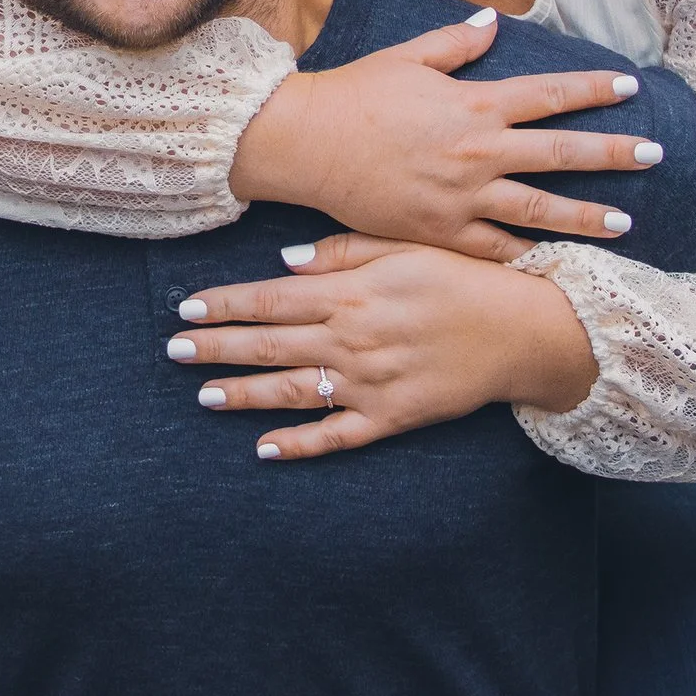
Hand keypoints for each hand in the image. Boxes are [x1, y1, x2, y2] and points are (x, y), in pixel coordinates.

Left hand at [164, 234, 599, 459]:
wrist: (523, 330)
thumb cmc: (462, 279)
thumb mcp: (404, 247)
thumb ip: (343, 252)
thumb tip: (284, 261)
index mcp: (352, 293)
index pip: (271, 299)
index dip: (225, 305)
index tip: (185, 309)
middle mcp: (353, 339)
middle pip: (270, 344)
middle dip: (216, 348)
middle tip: (173, 352)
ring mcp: (370, 382)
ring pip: (293, 390)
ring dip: (244, 394)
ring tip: (202, 395)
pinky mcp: (392, 418)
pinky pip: (337, 436)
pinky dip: (299, 444)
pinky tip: (263, 448)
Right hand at [228, 12, 658, 259]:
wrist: (307, 143)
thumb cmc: (354, 94)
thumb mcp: (407, 57)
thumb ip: (456, 43)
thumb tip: (494, 22)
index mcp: (476, 104)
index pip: (551, 94)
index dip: (594, 90)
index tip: (631, 88)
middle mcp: (480, 151)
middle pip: (562, 153)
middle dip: (614, 154)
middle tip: (655, 154)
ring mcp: (465, 196)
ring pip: (541, 209)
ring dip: (587, 215)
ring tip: (626, 223)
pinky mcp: (442, 231)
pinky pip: (496, 248)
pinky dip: (528, 255)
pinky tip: (556, 262)